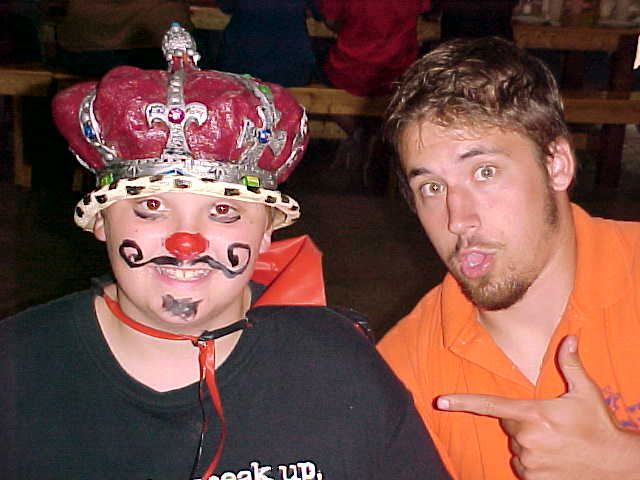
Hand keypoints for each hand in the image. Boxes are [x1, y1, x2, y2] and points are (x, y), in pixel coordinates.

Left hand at [436, 336, 639, 478]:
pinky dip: (533, 461)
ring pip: (515, 445)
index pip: (491, 405)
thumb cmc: (600, 427)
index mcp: (535, 414)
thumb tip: (570, 338)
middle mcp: (527, 438)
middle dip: (522, 421)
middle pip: (508, 424)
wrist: (617, 467)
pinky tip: (554, 458)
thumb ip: (571, 365)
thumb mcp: (587, 394)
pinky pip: (522, 466)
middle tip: (549, 423)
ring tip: (555, 442)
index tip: (440, 401)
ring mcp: (529, 462)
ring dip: (528, 442)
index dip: (463, 402)